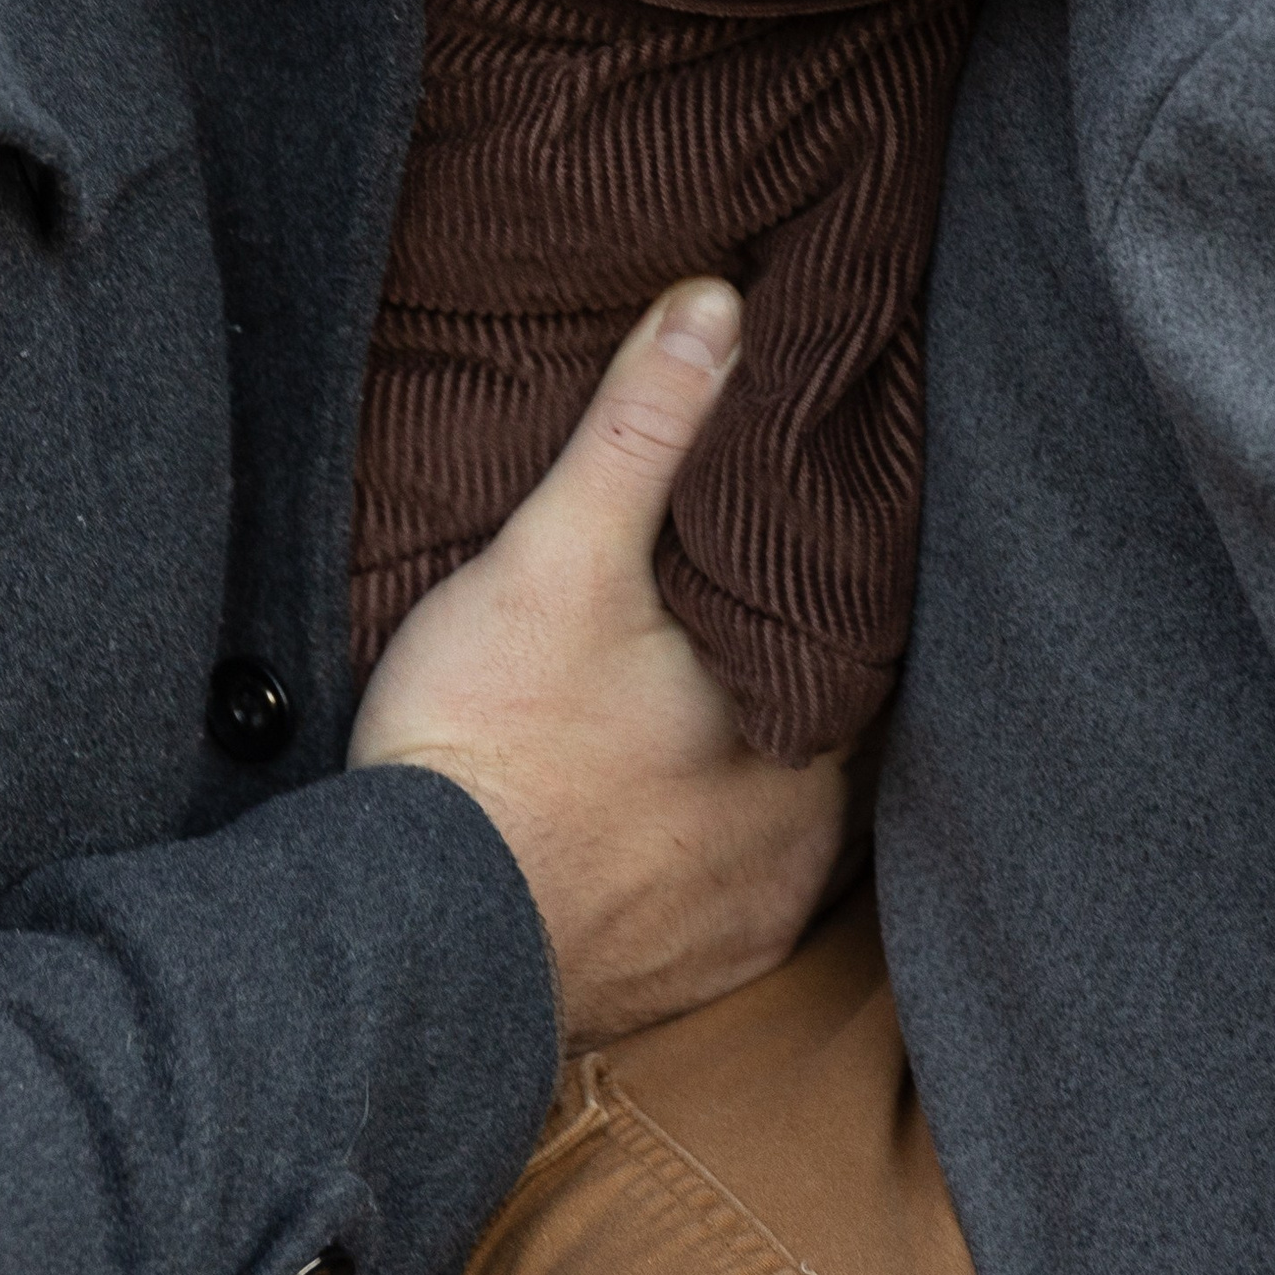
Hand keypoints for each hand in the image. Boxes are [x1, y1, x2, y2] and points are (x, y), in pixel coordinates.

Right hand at [350, 282, 849, 1048]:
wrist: (411, 940)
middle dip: (782, 665)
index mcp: (808, 718)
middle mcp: (810, 829)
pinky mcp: (698, 970)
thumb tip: (720, 304)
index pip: (863, 626)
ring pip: (785, 804)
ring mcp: (758, 910)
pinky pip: (729, 889)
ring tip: (683, 703)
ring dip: (744, 762)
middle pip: (825, 713)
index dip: (829, 574)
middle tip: (726, 608)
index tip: (795, 532)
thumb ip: (644, 425)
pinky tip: (649, 806)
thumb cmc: (489, 741)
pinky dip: (699, 846)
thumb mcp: (560, 552)